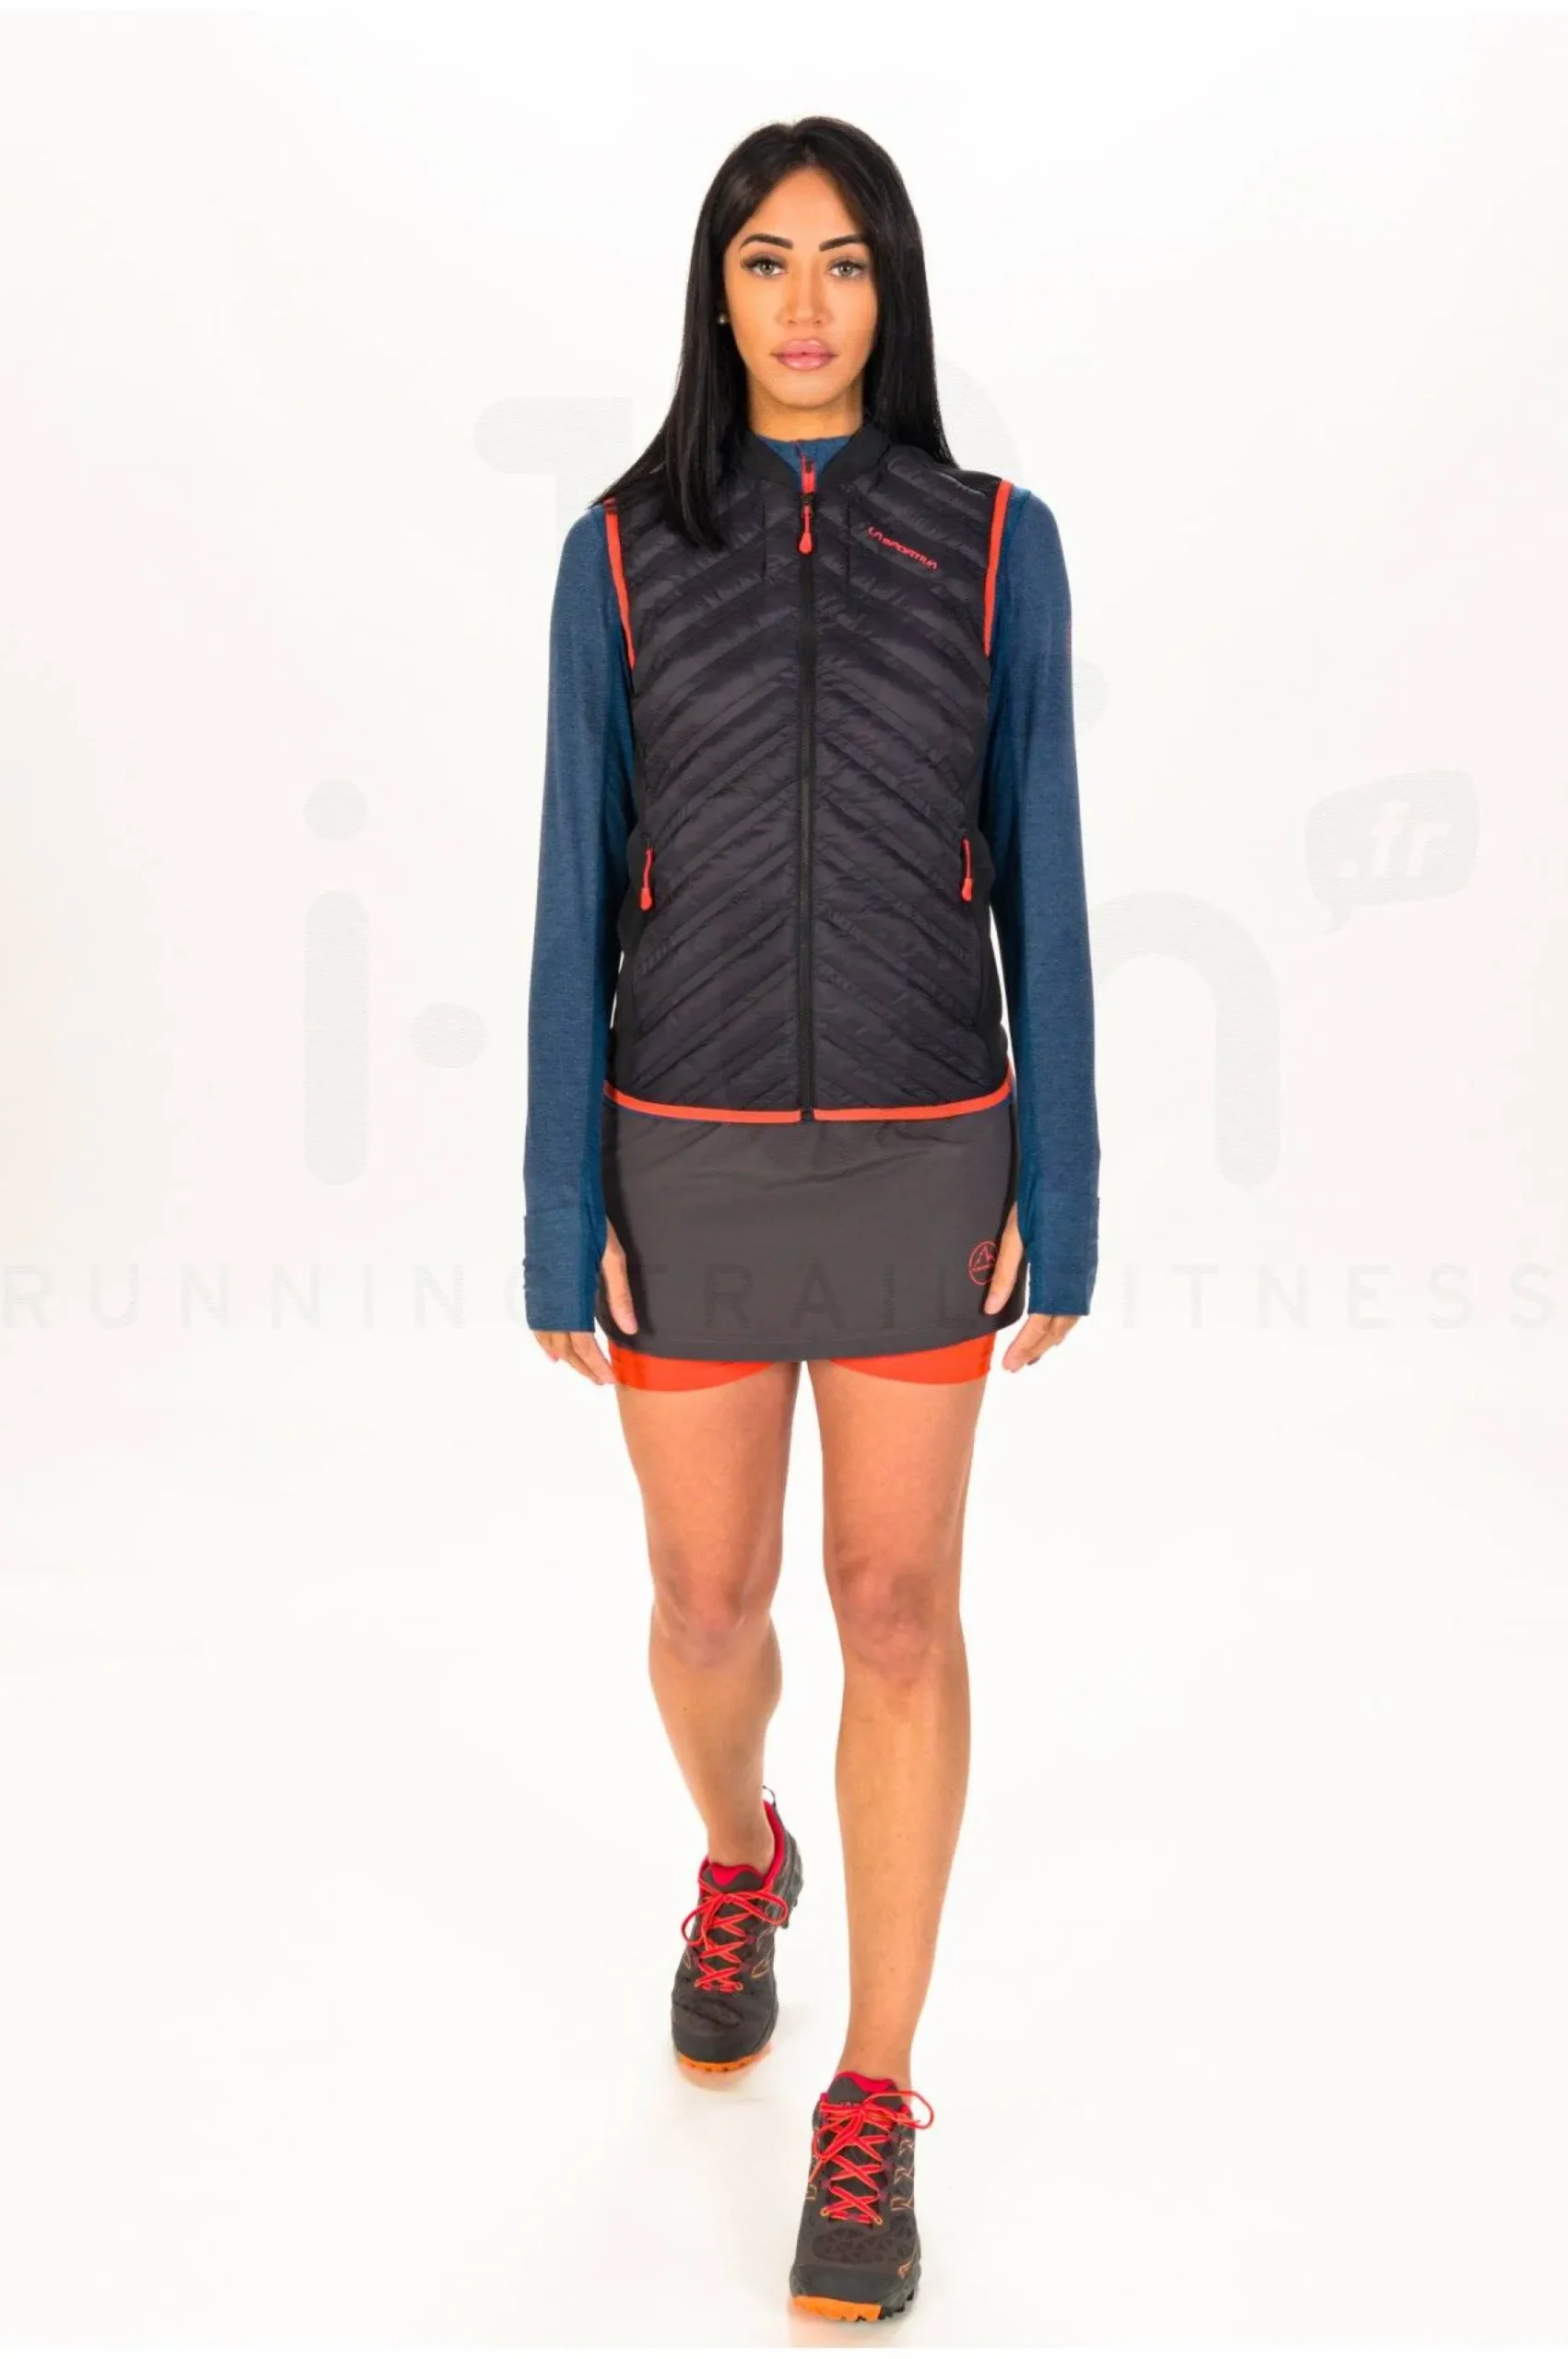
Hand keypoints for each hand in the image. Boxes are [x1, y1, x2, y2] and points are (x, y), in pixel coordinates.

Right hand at [532, 1219, 635, 1385]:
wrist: (557, 1195)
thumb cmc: (588, 1223)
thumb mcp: (612, 1257)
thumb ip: (619, 1296)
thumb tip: (630, 1330)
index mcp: (571, 1295)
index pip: (582, 1343)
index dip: (596, 1364)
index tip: (609, 1378)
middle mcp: (551, 1299)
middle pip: (564, 1347)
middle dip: (582, 1367)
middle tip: (600, 1381)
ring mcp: (539, 1292)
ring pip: (548, 1338)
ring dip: (564, 1357)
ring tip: (580, 1370)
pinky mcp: (534, 1283)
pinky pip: (537, 1323)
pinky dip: (544, 1341)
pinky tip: (551, 1351)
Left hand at [982, 1203, 1080, 1371]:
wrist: (1068, 1170)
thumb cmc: (1038, 1199)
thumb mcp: (1013, 1235)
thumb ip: (1004, 1274)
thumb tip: (989, 1309)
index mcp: (1056, 1271)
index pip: (1040, 1322)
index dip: (1025, 1346)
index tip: (1009, 1364)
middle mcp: (1076, 1276)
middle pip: (1057, 1327)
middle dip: (1036, 1349)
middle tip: (1015, 1367)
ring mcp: (1085, 1270)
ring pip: (1070, 1318)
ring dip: (1051, 1338)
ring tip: (1033, 1354)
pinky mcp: (1086, 1263)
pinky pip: (1076, 1303)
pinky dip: (1063, 1321)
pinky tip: (1053, 1326)